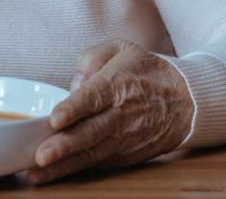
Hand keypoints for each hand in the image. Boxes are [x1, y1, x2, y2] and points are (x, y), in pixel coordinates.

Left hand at [28, 40, 193, 184]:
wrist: (186, 101)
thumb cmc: (148, 72)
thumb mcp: (122, 49)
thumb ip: (92, 57)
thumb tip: (74, 82)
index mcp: (118, 84)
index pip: (93, 98)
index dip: (73, 109)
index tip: (55, 119)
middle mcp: (120, 114)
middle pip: (90, 132)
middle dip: (64, 145)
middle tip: (41, 155)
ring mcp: (123, 139)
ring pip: (91, 154)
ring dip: (64, 165)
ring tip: (39, 173)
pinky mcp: (124, 156)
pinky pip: (97, 164)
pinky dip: (75, 171)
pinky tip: (53, 175)